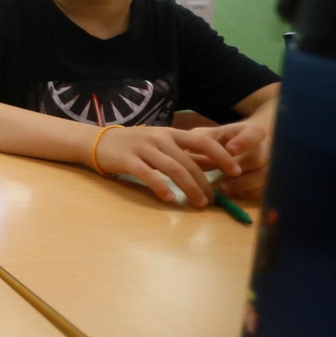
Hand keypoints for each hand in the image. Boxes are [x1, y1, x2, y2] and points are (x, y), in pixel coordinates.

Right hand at [95, 125, 243, 207]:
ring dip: (189, 188)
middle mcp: (160, 138)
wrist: (99, 142)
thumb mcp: (162, 144)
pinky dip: (161, 187)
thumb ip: (185, 154)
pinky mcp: (128, 160)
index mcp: (171, 133)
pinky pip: (148, 174)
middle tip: (212, 199)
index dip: (221, 155)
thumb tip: (214, 166)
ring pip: (173, 169)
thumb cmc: (135, 145)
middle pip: (189, 161)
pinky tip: (169, 198)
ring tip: (199, 203)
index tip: (236, 171)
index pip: (203, 142)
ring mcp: (143, 148)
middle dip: (204, 182)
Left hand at [194, 120, 271, 196]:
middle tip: (222, 180)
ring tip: (223, 189)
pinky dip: (249, 193)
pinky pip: (266, 189)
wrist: (247, 144)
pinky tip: (234, 194)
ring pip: (266, 176)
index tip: (230, 150)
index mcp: (250, 131)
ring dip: (245, 185)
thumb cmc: (223, 140)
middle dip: (241, 170)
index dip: (244, 142)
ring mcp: (273, 163)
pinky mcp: (272, 179)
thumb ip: (200, 142)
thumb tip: (185, 153)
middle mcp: (266, 146)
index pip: (254, 133)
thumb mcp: (211, 135)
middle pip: (260, 158)